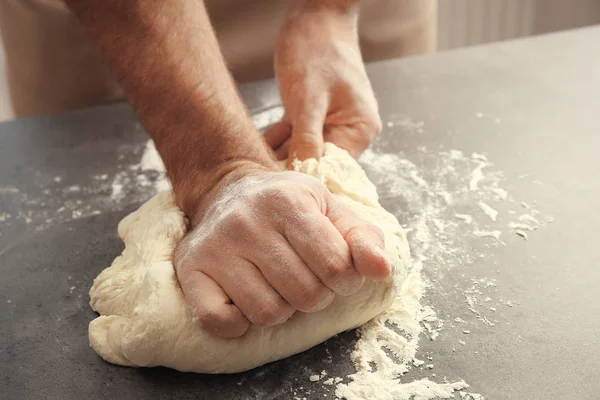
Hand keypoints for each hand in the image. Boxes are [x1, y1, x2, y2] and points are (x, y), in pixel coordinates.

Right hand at [174, 166, 390, 337]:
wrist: (227, 190)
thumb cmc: (287, 205)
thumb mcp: (331, 208)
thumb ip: (364, 238)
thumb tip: (381, 271)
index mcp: (289, 201)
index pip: (337, 268)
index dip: (345, 279)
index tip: (335, 270)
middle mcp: (247, 221)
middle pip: (306, 295)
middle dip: (315, 295)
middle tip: (304, 275)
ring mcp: (216, 246)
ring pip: (268, 313)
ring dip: (281, 308)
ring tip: (276, 283)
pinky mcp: (191, 269)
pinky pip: (220, 322)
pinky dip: (238, 323)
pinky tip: (244, 298)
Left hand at [265, 1, 381, 164]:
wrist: (314, 15)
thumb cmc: (317, 50)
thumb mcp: (309, 98)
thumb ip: (307, 138)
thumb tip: (303, 174)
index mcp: (360, 129)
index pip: (334, 168)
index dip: (308, 176)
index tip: (281, 184)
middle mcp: (350, 131)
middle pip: (318, 161)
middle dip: (291, 164)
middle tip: (263, 173)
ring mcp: (331, 124)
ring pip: (302, 150)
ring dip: (279, 152)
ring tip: (256, 158)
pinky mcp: (313, 116)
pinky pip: (294, 136)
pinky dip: (277, 139)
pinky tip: (258, 141)